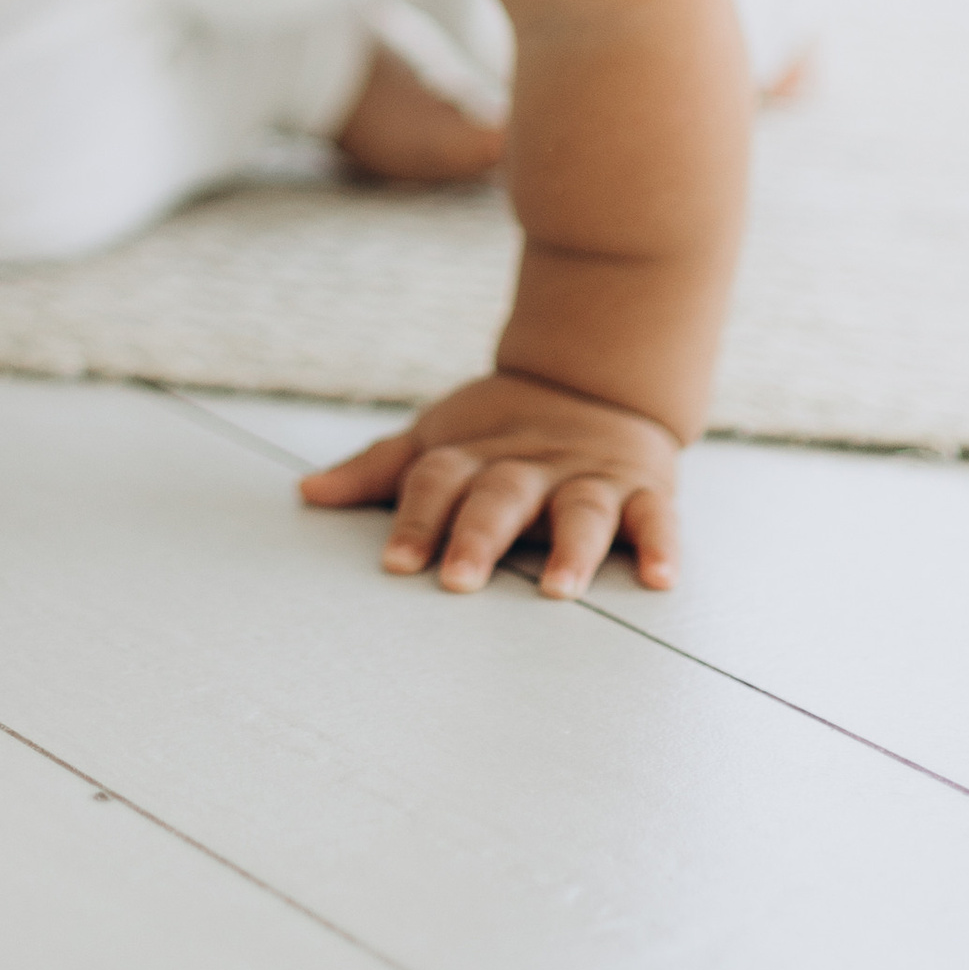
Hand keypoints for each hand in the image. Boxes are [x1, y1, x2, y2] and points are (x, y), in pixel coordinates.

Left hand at [298, 369, 679, 597]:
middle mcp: (530, 465)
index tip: (396, 565)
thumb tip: (307, 495)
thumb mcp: (439, 441)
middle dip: (479, 537)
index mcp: (476, 456)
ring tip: (558, 589)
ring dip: (570, 548)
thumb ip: (380, 471)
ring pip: (580, 509)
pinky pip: (655, 517)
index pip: (437, 480)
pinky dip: (661, 545)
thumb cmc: (500, 433)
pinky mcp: (643, 489)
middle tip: (457, 581)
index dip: (415, 518)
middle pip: (501, 495)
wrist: (594, 380)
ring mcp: (588, 476)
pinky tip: (661, 578)